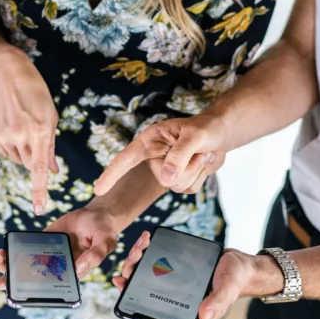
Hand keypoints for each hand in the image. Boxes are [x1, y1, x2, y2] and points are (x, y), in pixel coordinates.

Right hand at [0, 47, 58, 214]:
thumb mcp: (51, 116)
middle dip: (35, 157)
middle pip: (29, 164)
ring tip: (22, 125)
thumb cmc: (34, 92)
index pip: (39, 168)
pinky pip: (4, 150)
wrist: (7, 73)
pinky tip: (11, 123)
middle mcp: (19, 135)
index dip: (40, 190)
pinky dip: (10, 143)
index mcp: (40, 131)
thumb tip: (52, 171)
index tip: (40, 210)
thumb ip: (51, 146)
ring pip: (16, 159)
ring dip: (22, 150)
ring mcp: (2, 135)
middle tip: (35, 135)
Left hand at [0, 203, 117, 290]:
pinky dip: (14, 249)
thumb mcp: (105, 242)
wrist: (97, 214)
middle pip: (34, 278)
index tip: (19, 291)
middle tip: (2, 280)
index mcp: (72, 273)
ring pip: (26, 263)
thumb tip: (78, 268)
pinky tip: (3, 248)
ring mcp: (49, 254)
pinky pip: (27, 247)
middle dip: (16, 280)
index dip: (34, 292)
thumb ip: (94, 256)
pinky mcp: (44, 241)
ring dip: (10, 264)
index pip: (51, 287)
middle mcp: (58, 267)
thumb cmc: (103, 231)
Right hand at [95, 114, 226, 196]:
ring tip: (201, 155)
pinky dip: (200, 178)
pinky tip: (202, 163)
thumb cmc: (206, 128)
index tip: (98, 188)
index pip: (126, 158)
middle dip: (185, 169)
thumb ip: (179, 156)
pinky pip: (188, 190)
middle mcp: (155, 156)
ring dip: (195, 172)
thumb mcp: (195, 137)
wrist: (221, 134)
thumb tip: (166, 178)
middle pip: (163, 178)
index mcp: (151, 140)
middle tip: (199, 152)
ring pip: (177, 187)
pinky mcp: (180, 178)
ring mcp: (167, 169)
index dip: (112, 173)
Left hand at [113, 239, 285, 318]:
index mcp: (180, 306)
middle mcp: (173, 294)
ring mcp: (173, 279)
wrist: (242, 264)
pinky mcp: (176, 264)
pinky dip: (149, 249)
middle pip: (143, 284)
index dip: (131, 295)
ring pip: (147, 269)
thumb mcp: (227, 290)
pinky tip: (145, 239)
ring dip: (139, 256)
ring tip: (141, 242)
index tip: (120, 280)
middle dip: (133, 268)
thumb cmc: (235, 280)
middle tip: (136, 252)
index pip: (149, 304)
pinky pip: (157, 257)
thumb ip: (217, 303)